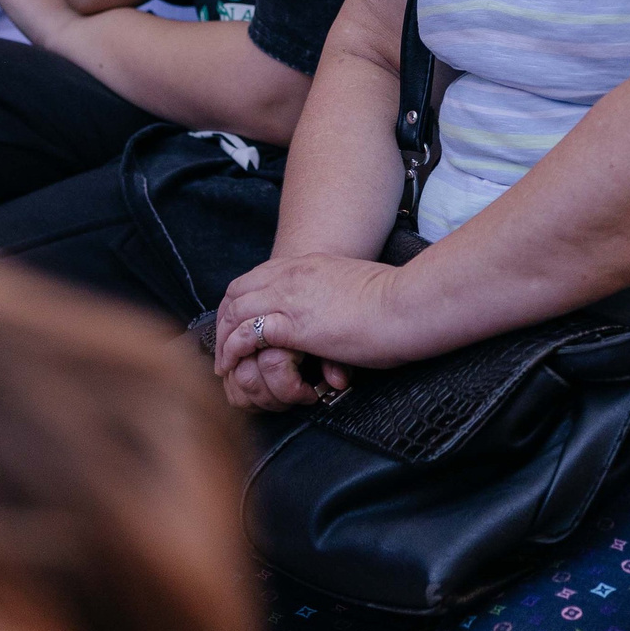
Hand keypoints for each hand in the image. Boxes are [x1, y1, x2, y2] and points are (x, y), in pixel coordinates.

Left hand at [211, 253, 418, 411]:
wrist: (407, 303)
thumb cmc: (395, 298)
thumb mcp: (357, 286)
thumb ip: (338, 297)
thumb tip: (338, 319)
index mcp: (307, 264)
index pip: (257, 276)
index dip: (241, 299)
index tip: (236, 321)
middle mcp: (292, 275)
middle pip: (237, 291)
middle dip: (224, 318)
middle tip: (222, 345)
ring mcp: (290, 298)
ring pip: (236, 311)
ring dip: (223, 338)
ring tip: (222, 363)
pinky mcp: (293, 325)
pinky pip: (247, 335)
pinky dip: (233, 351)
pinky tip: (232, 366)